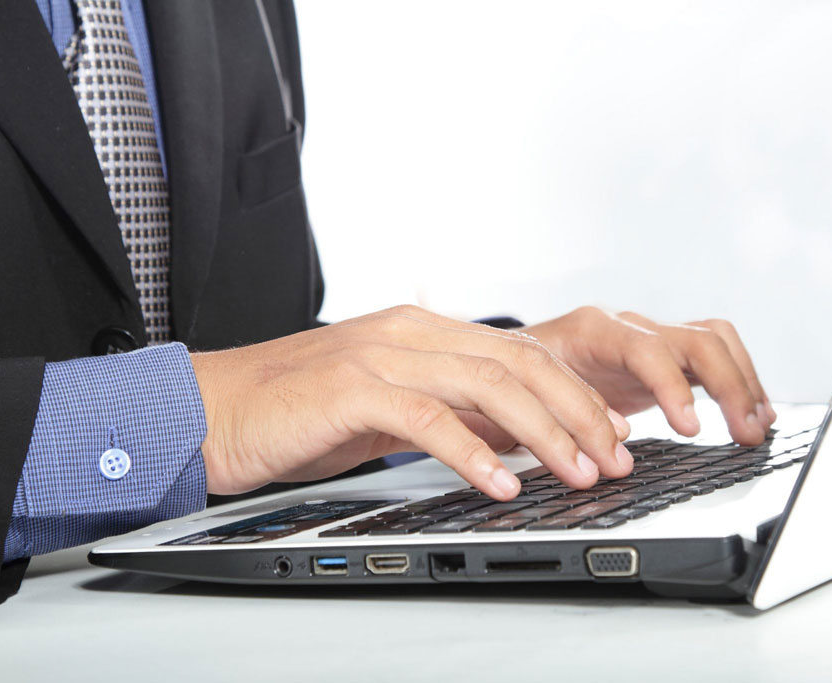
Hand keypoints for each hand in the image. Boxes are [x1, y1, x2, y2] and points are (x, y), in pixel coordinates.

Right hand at [190, 305, 632, 499]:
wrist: (215, 409)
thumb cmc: (300, 411)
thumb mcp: (389, 406)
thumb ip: (447, 410)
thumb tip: (511, 438)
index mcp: (423, 331)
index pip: (519, 353)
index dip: (574, 392)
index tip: (612, 431)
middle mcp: (409, 332)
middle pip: (518, 362)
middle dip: (578, 411)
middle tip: (616, 455)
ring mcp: (381, 354)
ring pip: (486, 385)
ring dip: (543, 432)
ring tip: (579, 472)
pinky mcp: (351, 388)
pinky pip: (428, 419)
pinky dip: (473, 452)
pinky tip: (502, 483)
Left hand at [522, 307, 774, 444]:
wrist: (508, 358)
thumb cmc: (511, 379)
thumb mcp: (519, 397)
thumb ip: (550, 418)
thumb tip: (595, 453)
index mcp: (589, 331)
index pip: (644, 349)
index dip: (671, 386)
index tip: (690, 428)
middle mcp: (627, 327)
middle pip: (696, 340)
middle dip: (728, 386)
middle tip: (744, 434)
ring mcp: (650, 338)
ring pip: (714, 342)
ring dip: (743, 383)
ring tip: (757, 428)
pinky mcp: (664, 356)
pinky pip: (714, 357)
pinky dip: (740, 384)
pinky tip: (754, 415)